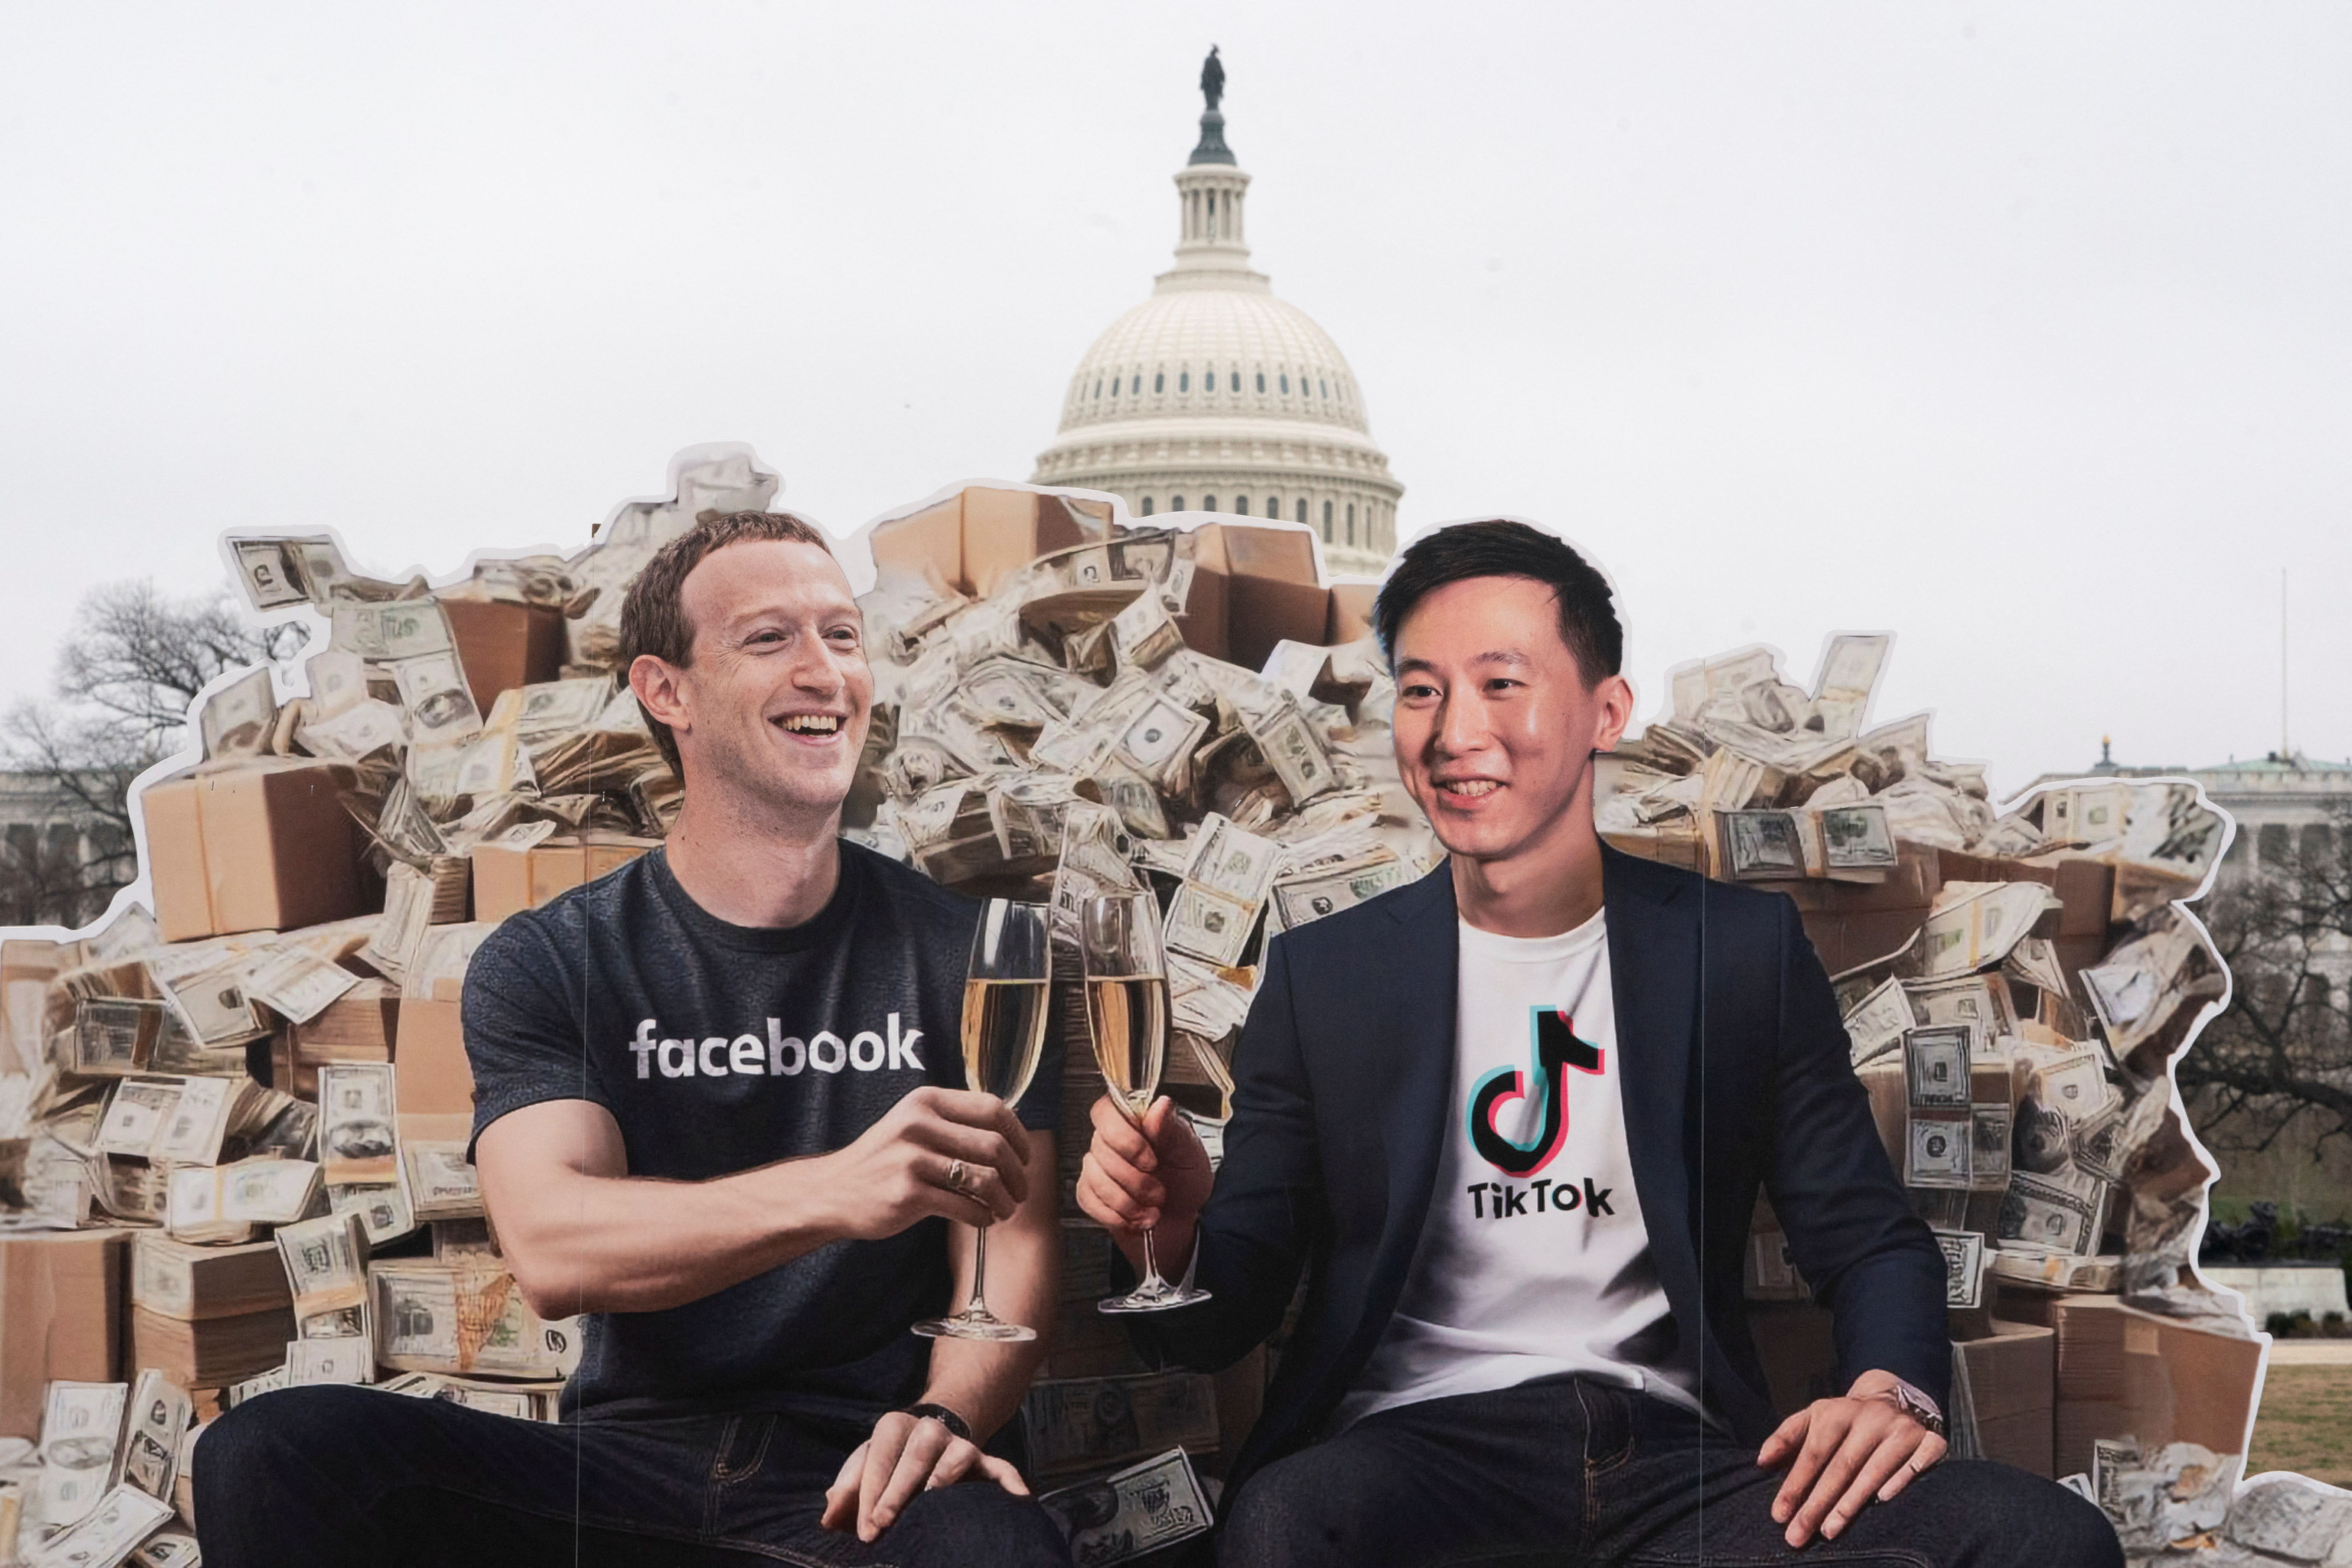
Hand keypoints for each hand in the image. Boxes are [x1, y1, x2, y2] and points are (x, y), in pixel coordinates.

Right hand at [820, 1087, 1031, 1241]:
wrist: (832, 1191)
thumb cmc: (881, 1159)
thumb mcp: (910, 1123)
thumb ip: (952, 1121)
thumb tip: (1009, 1130)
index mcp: (925, 1101)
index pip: (992, 1108)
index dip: (1018, 1134)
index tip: (1025, 1156)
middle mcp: (919, 1125)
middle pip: (994, 1145)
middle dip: (1017, 1173)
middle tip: (1022, 1190)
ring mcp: (912, 1159)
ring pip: (984, 1179)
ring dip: (1005, 1199)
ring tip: (1006, 1209)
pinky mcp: (908, 1195)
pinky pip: (964, 1207)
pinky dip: (983, 1217)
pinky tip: (983, 1220)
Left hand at [820, 1408, 1028, 1541]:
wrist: (930, 1443)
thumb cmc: (889, 1465)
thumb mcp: (864, 1470)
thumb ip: (846, 1492)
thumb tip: (828, 1517)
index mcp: (893, 1426)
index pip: (879, 1457)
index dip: (869, 1494)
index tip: (865, 1530)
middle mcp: (928, 1430)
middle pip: (915, 1456)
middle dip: (897, 1492)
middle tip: (883, 1525)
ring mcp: (960, 1445)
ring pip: (956, 1456)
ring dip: (945, 1478)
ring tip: (933, 1501)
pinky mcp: (984, 1461)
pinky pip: (1001, 1469)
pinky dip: (1011, 1483)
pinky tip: (1020, 1499)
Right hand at [1074, 1094, 1213, 1273]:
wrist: (1181, 1218)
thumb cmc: (1186, 1180)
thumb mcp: (1189, 1152)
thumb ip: (1172, 1129)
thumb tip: (1160, 1105)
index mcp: (1135, 1122)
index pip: (1106, 1111)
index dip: (1123, 1136)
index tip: (1150, 1160)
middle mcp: (1112, 1140)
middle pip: (1100, 1148)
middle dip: (1134, 1179)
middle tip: (1159, 1191)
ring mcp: (1098, 1166)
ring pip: (1095, 1177)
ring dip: (1128, 1201)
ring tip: (1151, 1208)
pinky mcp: (1090, 1192)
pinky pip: (1088, 1200)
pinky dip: (1115, 1215)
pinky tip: (1135, 1217)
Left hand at [1756, 1370, 1946, 1547]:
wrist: (1893, 1397)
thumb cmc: (1845, 1420)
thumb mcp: (1812, 1419)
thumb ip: (1786, 1438)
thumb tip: (1761, 1462)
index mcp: (1837, 1413)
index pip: (1813, 1453)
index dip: (1795, 1485)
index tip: (1779, 1515)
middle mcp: (1870, 1419)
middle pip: (1841, 1467)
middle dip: (1817, 1504)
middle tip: (1799, 1534)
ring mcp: (1902, 1429)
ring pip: (1875, 1470)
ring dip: (1851, 1503)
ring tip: (1829, 1531)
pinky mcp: (1930, 1440)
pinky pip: (1918, 1463)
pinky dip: (1901, 1481)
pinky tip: (1883, 1502)